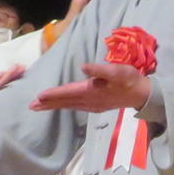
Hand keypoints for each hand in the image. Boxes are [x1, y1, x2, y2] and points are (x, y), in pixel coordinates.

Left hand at [30, 61, 150, 113]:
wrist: (141, 94)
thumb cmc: (129, 79)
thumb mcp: (116, 71)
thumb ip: (99, 69)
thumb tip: (84, 67)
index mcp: (91, 91)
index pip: (67, 93)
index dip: (53, 94)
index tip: (38, 96)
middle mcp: (89, 101)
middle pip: (64, 103)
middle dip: (48, 104)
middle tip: (32, 106)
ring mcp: (92, 105)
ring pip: (69, 106)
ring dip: (54, 106)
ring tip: (41, 107)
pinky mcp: (96, 106)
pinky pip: (75, 107)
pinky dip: (65, 106)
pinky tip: (62, 106)